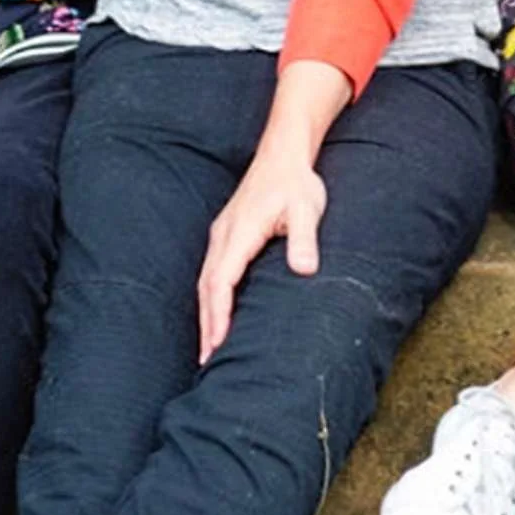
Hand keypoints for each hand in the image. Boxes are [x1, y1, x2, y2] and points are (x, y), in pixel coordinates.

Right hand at [195, 57, 352, 361]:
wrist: (283, 154)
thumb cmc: (297, 182)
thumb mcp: (308, 207)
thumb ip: (305, 238)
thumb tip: (304, 270)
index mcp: (241, 230)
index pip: (223, 279)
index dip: (219, 312)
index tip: (218, 342)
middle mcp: (224, 234)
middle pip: (207, 286)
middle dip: (207, 324)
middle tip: (207, 361)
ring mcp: (222, 234)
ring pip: (206, 281)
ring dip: (206, 314)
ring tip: (208, 350)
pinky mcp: (226, 235)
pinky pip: (212, 272)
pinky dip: (211, 298)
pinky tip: (216, 316)